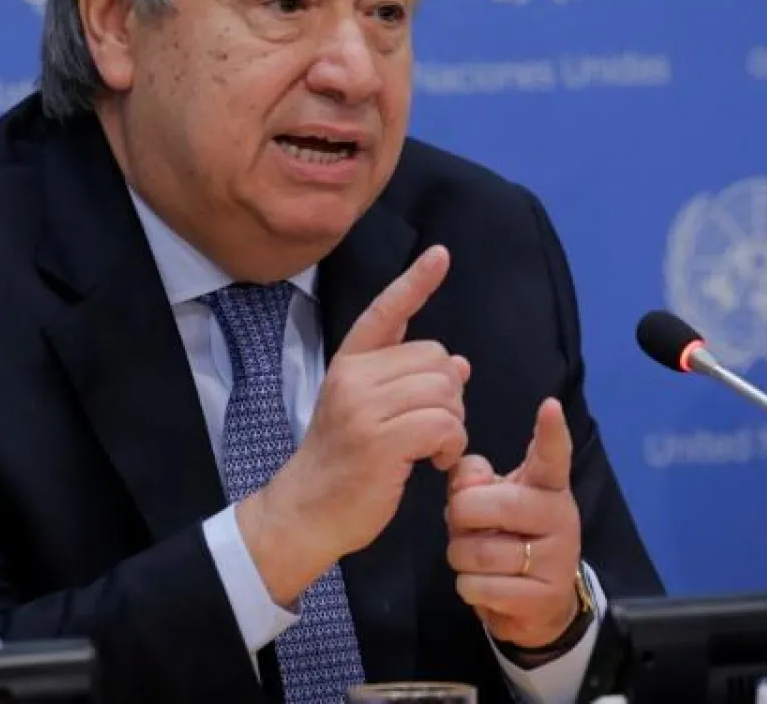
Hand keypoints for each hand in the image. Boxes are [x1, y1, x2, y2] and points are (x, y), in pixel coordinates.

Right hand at [239, 245, 469, 605]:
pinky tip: (436, 462)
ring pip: (446, 391)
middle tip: (433, 430)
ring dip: (454, 424)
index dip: (415, 282)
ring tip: (434, 448)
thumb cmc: (342, 465)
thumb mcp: (366, 413)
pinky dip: (452, 445)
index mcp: (349, 364)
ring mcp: (365, 409)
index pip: (385, 312)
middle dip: (450, 394)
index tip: (440, 254)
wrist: (305, 512)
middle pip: (438, 358)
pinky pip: (444, 424)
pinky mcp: (381, 442)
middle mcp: (354, 378)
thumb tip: (460, 364)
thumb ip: (407, 383)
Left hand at [446, 398, 582, 648]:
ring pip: (477, 551)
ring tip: (474, 556)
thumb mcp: (490, 499)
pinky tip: (482, 583)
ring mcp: (557, 559)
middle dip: (461, 516)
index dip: (551, 432)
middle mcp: (560, 517)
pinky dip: (468, 586)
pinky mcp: (543, 597)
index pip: (551, 455)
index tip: (549, 406)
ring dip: (460, 555)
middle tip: (467, 525)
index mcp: (547, 486)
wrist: (536, 602)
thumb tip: (469, 475)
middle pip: (490, 504)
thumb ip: (473, 479)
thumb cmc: (507, 535)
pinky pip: (480, 586)